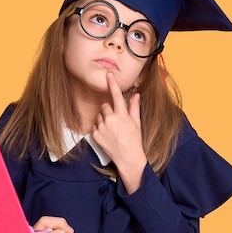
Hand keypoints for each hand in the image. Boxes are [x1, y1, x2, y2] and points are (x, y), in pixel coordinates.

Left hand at [92, 72, 147, 192]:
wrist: (128, 158)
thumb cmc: (134, 140)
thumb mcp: (136, 123)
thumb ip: (134, 107)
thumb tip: (137, 94)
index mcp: (122, 115)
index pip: (116, 96)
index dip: (112, 84)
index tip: (108, 74)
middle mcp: (111, 120)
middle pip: (104, 106)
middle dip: (109, 110)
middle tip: (116, 121)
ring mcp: (102, 128)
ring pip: (99, 115)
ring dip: (104, 119)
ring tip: (112, 130)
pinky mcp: (95, 135)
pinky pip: (95, 125)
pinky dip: (99, 128)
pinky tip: (107, 135)